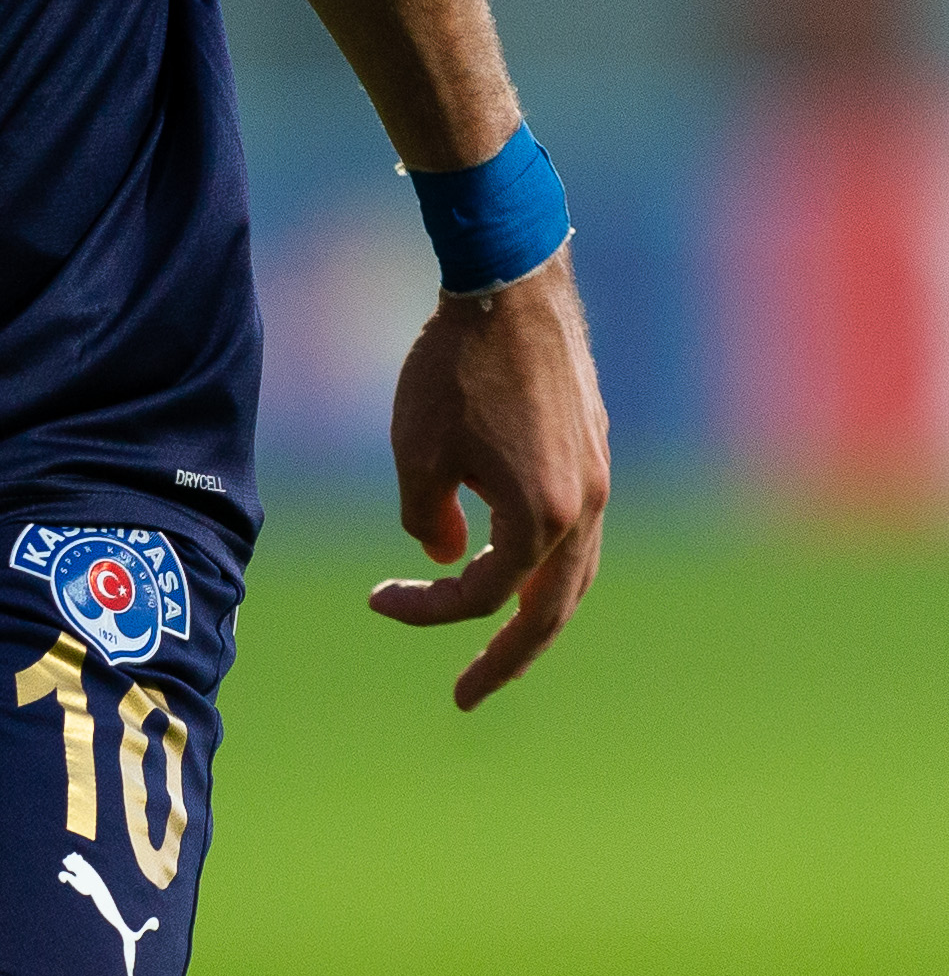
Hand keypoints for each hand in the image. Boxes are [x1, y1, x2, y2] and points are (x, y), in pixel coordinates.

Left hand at [369, 249, 610, 707]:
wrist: (511, 281)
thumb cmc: (455, 365)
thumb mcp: (417, 449)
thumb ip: (426, 519)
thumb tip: (445, 556)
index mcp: (542, 520)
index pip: (482, 594)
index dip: (426, 609)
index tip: (377, 599)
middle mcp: (585, 509)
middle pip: (549, 610)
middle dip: (506, 657)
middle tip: (467, 694)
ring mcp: (597, 478)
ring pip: (571, 573)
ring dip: (532, 610)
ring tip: (496, 636)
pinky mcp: (594, 449)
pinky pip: (575, 529)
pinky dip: (543, 559)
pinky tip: (511, 555)